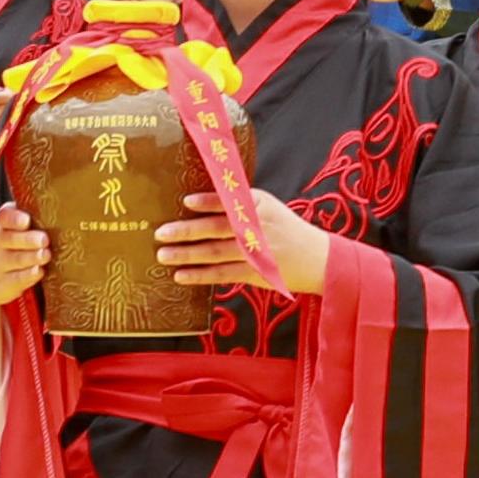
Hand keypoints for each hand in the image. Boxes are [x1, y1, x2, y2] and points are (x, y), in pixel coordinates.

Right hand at [0, 204, 52, 311]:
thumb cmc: (8, 243)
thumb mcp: (10, 226)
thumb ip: (31, 217)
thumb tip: (64, 210)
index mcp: (2, 222)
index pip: (4, 217)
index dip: (15, 219)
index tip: (26, 221)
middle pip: (11, 239)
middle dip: (28, 239)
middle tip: (44, 240)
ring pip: (16, 259)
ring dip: (32, 257)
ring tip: (45, 255)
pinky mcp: (4, 282)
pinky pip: (17, 279)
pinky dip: (29, 275)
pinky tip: (39, 271)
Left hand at [160, 184, 328, 293]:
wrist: (318, 258)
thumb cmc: (284, 229)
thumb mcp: (266, 208)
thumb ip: (238, 205)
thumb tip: (198, 203)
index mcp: (259, 205)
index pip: (230, 201)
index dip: (208, 202)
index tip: (185, 202)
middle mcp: (257, 227)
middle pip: (217, 228)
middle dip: (187, 231)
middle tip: (160, 234)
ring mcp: (256, 252)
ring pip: (216, 253)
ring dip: (187, 254)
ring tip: (163, 255)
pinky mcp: (255, 273)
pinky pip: (222, 274)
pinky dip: (201, 275)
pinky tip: (181, 275)